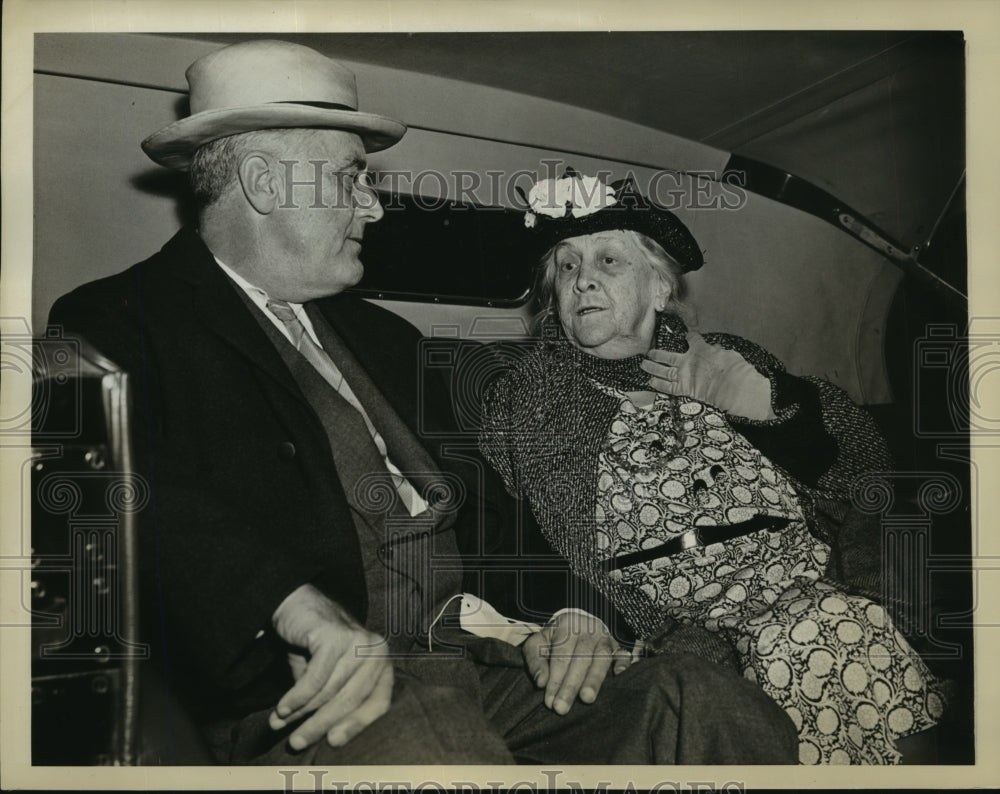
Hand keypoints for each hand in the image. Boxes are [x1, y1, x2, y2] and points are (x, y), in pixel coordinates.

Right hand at [269, 584, 392, 750]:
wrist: (295, 604)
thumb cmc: (313, 646)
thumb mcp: (327, 677)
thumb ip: (331, 702)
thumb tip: (321, 741)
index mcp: (381, 662)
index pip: (377, 702)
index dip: (356, 726)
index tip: (333, 743)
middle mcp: (376, 650)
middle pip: (351, 699)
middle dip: (321, 725)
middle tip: (297, 744)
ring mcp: (358, 640)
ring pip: (330, 691)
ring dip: (302, 712)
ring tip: (280, 723)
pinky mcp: (336, 636)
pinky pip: (315, 678)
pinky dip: (296, 697)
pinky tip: (282, 709)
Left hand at [522, 610, 631, 714]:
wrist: (576, 623)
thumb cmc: (554, 639)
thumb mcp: (537, 643)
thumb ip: (535, 661)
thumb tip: (541, 682)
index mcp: (567, 627)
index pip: (560, 655)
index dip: (555, 679)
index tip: (550, 702)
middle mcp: (588, 631)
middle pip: (580, 658)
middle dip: (570, 685)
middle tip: (562, 707)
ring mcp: (605, 637)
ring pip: (602, 658)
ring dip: (594, 679)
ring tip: (586, 698)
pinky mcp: (617, 646)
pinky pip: (623, 654)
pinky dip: (623, 664)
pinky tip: (618, 676)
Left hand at [641, 332, 775, 419]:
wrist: (730, 384)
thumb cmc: (733, 368)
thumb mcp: (728, 354)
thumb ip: (718, 352)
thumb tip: (715, 350)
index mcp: (700, 349)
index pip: (693, 339)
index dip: (690, 337)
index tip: (688, 336)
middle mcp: (688, 360)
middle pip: (668, 356)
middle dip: (658, 354)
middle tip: (650, 352)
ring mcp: (683, 374)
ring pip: (662, 370)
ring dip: (651, 367)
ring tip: (643, 364)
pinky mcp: (683, 388)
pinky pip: (667, 387)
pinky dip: (658, 384)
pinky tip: (650, 382)